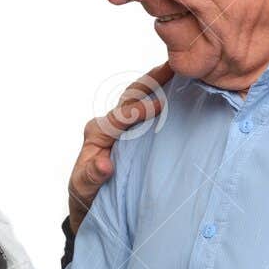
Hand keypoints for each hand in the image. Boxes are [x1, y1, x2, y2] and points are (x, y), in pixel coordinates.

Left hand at [68, 63, 170, 233]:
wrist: (89, 202)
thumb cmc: (85, 193)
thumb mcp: (84, 187)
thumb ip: (92, 175)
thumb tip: (104, 165)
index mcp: (97, 132)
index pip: (121, 117)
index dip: (140, 110)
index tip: (160, 105)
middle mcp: (109, 124)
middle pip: (132, 97)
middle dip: (152, 80)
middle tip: (174, 65)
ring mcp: (122, 127)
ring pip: (141, 99)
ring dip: (160, 83)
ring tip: (182, 70)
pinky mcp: (133, 132)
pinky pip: (149, 111)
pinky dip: (164, 97)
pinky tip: (183, 90)